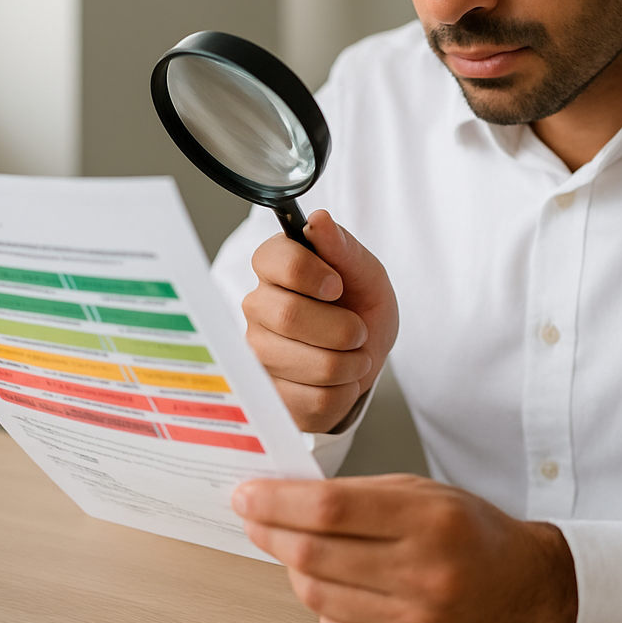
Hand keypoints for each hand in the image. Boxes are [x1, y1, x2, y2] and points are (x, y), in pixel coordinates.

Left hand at [233, 474, 577, 622]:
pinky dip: (322, 603)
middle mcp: (423, 571)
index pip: (332, 507)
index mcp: (430, 519)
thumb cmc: (475, 536)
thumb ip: (365, 493)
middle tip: (254, 515)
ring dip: (292, 567)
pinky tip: (330, 581)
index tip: (250, 494)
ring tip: (293, 545)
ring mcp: (414, 618)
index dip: (279, 500)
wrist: (525, 591)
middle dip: (270, 531)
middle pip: (315, 554)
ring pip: (317, 594)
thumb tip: (293, 495)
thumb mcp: (429, 494)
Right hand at [243, 210, 398, 432]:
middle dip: (344, 328)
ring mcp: (257, 354)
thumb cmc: (359, 304)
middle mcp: (256, 308)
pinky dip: (344, 392)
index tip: (337, 286)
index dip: (312, 275)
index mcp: (274, 267)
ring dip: (350, 363)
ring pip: (308, 365)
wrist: (365, 354)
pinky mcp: (271, 396)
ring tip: (353, 355)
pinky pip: (315, 402)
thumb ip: (342, 248)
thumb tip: (318, 220)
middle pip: (290, 317)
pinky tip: (339, 380)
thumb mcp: (365, 272)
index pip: (273, 261)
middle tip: (358, 329)